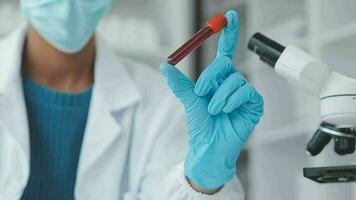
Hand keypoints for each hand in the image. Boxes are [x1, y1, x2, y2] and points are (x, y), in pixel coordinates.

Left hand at [160, 10, 262, 190]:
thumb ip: (179, 83)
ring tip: (214, 110)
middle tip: (200, 92)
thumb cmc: (200, 125)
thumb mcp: (189, 100)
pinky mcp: (254, 104)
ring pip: (236, 79)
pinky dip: (234, 100)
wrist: (209, 146)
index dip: (228, 33)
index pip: (225, 51)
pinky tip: (227, 111)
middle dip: (211, 76)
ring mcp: (243, 93)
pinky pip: (247, 91)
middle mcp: (231, 83)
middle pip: (226, 64)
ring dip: (221, 95)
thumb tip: (164, 65)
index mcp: (217, 79)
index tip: (228, 16)